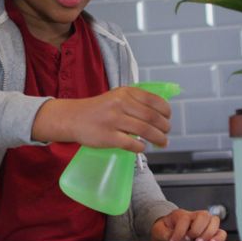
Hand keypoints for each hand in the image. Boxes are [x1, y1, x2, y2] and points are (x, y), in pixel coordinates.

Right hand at [31, 86, 170, 151]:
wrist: (73, 118)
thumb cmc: (99, 109)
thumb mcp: (117, 96)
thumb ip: (136, 101)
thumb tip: (160, 114)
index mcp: (125, 92)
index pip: (154, 100)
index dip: (166, 111)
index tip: (168, 118)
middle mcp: (120, 104)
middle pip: (152, 117)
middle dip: (164, 128)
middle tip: (166, 133)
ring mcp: (113, 120)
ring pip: (145, 131)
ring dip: (158, 139)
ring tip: (162, 143)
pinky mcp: (108, 136)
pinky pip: (131, 143)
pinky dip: (141, 147)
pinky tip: (142, 147)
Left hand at [151, 209, 227, 240]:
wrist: (168, 228)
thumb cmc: (165, 229)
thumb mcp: (158, 230)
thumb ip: (165, 234)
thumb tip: (175, 239)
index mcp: (181, 214)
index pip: (184, 219)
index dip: (179, 232)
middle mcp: (195, 216)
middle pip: (203, 215)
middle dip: (197, 230)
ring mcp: (204, 223)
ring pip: (214, 221)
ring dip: (209, 233)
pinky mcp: (211, 232)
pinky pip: (221, 232)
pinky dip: (219, 238)